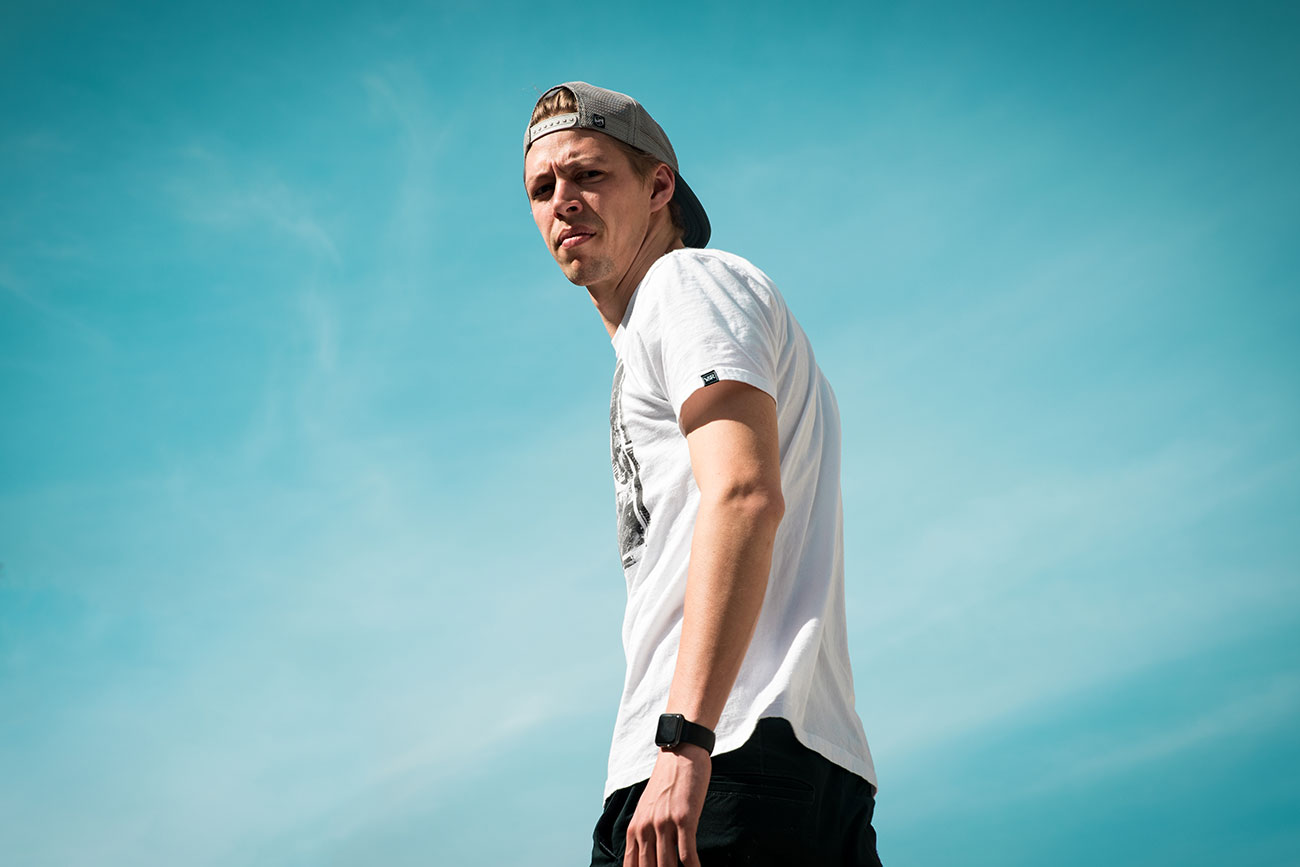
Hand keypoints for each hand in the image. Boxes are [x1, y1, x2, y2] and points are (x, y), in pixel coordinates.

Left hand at [624, 744, 711, 866]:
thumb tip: (647, 858)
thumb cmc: (667, 782)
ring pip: (668, 866)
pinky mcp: (684, 818)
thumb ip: (644, 832)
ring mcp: (664, 823)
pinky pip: (687, 853)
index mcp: (635, 828)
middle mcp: (646, 828)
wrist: (680, 752)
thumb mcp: (647, 808)